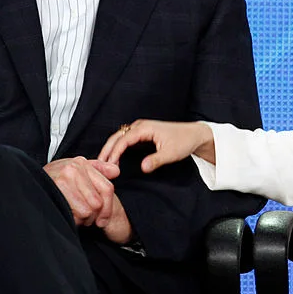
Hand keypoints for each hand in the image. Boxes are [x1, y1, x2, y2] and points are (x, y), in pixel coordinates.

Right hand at [42, 156, 132, 242]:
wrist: (28, 179)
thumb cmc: (55, 177)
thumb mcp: (78, 169)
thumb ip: (99, 169)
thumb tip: (116, 172)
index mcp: (83, 163)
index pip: (107, 189)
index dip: (108, 208)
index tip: (103, 220)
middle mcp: (75, 168)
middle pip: (97, 203)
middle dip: (92, 216)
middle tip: (83, 217)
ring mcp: (64, 178)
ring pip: (87, 210)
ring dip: (81, 219)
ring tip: (72, 214)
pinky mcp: (55, 189)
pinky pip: (75, 214)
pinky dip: (72, 220)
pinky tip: (66, 214)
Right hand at [98, 119, 215, 171]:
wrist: (194, 135)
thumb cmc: (184, 141)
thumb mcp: (171, 153)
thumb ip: (156, 160)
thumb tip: (143, 167)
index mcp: (145, 128)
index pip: (123, 140)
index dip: (114, 152)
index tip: (108, 165)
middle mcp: (140, 126)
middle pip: (117, 136)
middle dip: (106, 150)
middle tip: (98, 164)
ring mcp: (141, 128)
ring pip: (119, 137)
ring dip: (110, 148)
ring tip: (102, 162)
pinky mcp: (142, 132)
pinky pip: (125, 139)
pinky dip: (117, 147)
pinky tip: (113, 157)